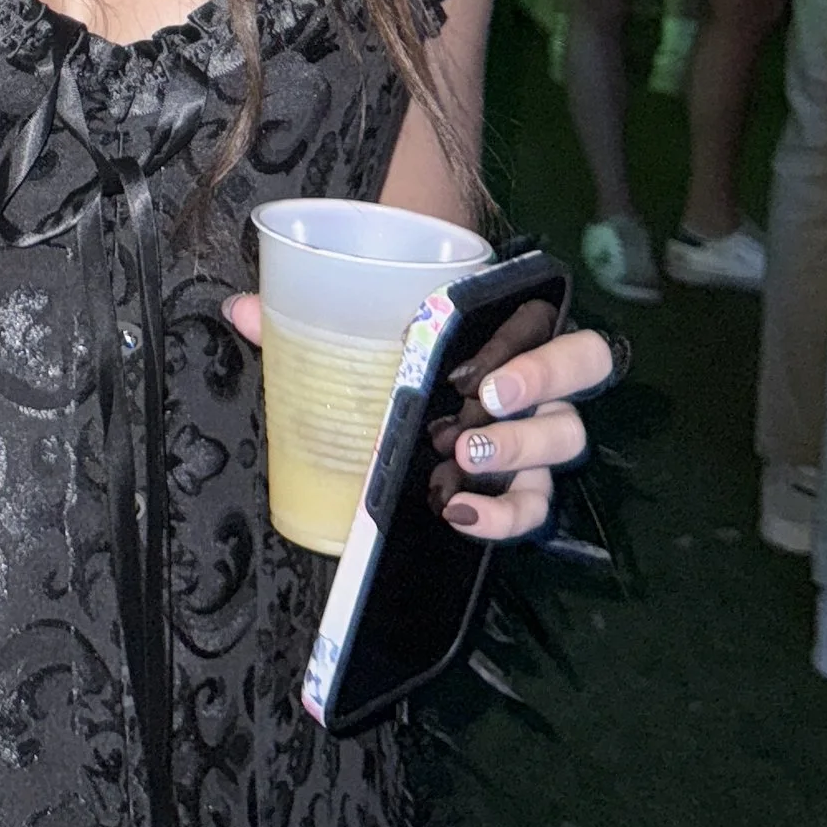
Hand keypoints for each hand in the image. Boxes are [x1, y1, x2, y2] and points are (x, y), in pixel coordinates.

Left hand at [220, 295, 618, 541]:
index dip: (523, 343)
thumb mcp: (356, 336)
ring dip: (519, 449)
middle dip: (540, 381)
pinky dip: (503, 516)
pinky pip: (534, 507)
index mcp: (504, 324)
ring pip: (565, 439)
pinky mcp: (521, 490)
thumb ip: (305, 320)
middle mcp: (534, 377)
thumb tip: (241, 310)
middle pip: (585, 365)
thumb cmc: (395, 357)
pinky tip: (459, 513)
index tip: (464, 370)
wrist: (407, 404)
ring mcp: (534, 437)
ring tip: (463, 458)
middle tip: (483, 402)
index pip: (549, 318)